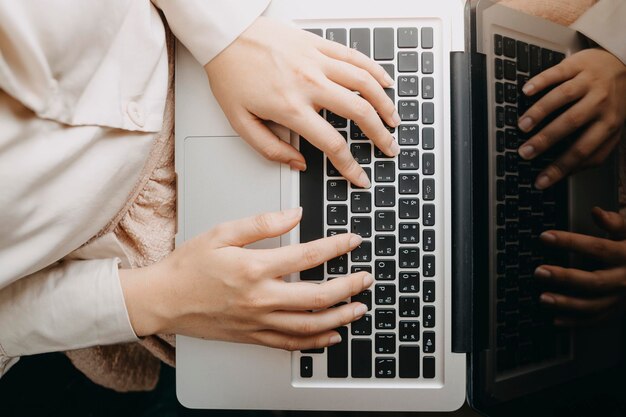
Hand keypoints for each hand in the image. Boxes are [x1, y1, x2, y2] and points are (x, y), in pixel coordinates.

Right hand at [120, 208, 372, 350]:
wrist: (163, 300)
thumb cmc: (188, 266)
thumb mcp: (222, 233)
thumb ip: (261, 222)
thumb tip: (294, 214)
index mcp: (255, 268)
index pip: (309, 256)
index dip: (337, 247)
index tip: (353, 241)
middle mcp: (261, 298)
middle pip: (318, 296)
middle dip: (349, 286)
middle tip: (366, 278)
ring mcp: (258, 322)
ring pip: (310, 325)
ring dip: (340, 317)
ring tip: (358, 309)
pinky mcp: (253, 336)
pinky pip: (290, 344)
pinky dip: (314, 342)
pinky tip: (330, 336)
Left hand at [205, 17, 399, 187]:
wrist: (224, 37)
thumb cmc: (230, 76)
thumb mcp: (241, 122)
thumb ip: (270, 149)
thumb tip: (298, 163)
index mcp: (291, 108)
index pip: (332, 144)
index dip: (350, 166)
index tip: (360, 177)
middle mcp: (309, 84)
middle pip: (359, 113)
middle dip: (380, 136)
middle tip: (389, 148)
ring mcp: (317, 61)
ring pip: (364, 83)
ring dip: (385, 104)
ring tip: (394, 120)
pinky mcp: (318, 44)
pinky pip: (355, 57)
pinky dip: (375, 70)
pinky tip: (385, 82)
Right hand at [517, 48, 625, 189]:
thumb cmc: (614, 103)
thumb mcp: (612, 129)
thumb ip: (596, 151)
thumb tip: (570, 172)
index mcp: (609, 123)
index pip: (582, 150)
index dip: (560, 168)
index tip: (540, 181)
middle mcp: (600, 101)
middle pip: (571, 122)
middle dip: (545, 139)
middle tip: (525, 152)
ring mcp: (589, 81)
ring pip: (563, 96)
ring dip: (540, 112)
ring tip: (523, 126)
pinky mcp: (579, 63)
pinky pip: (558, 72)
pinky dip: (541, 81)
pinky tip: (526, 91)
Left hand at [535, 207, 625, 325]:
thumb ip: (616, 221)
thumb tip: (597, 212)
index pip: (598, 248)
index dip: (571, 241)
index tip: (544, 236)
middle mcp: (625, 278)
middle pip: (595, 281)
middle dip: (566, 277)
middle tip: (539, 272)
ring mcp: (622, 298)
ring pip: (594, 305)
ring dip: (567, 304)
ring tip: (543, 298)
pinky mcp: (618, 310)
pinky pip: (597, 320)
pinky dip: (576, 322)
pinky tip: (555, 320)